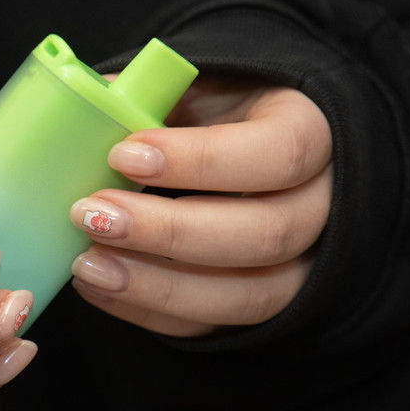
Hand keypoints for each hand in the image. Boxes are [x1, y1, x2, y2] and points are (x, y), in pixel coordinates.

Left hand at [68, 76, 331, 335]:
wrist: (243, 152)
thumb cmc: (216, 113)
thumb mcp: (196, 85)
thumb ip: (153, 94)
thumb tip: (86, 103)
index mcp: (312, 132)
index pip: (279, 153)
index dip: (203, 160)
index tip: (125, 154)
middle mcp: (323, 206)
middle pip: (267, 234)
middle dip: (170, 232)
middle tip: (93, 213)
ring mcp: (302, 266)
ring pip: (249, 295)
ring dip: (158, 285)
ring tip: (88, 262)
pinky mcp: (262, 307)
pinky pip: (214, 326)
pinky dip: (149, 312)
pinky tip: (97, 286)